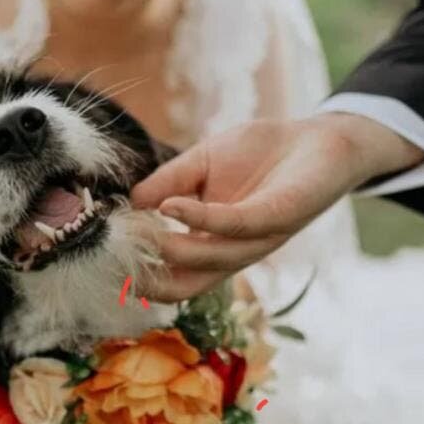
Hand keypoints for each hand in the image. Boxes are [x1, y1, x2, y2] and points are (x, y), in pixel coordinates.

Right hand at [131, 113, 423, 300]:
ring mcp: (257, 239)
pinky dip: (199, 219)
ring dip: (167, 248)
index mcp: (215, 244)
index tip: (103, 258)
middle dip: (148, 280)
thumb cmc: (262, 152)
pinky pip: (234, 226)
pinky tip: (170, 207)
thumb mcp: (201, 164)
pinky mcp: (277, 218)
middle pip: (186, 286)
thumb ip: (167, 183)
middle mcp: (234, 251)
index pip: (172, 276)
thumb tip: (128, 202)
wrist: (321, 137)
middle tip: (113, 259)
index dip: (138, 274)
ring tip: (135, 228)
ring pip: (206, 260)